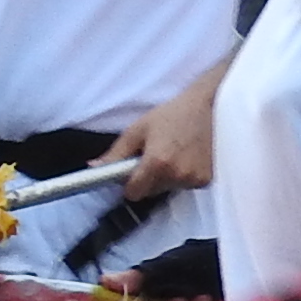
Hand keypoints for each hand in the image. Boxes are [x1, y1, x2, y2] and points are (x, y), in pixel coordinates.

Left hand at [118, 83, 221, 197]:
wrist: (204, 107)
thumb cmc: (169, 115)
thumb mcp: (136, 130)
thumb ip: (115, 153)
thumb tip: (94, 168)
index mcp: (157, 162)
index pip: (133, 193)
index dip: (128, 184)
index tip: (129, 173)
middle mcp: (177, 174)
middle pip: (149, 192)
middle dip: (146, 179)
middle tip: (152, 156)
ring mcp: (194, 179)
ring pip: (166, 189)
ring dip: (164, 178)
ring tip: (170, 154)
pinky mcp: (206, 180)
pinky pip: (183, 186)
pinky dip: (180, 177)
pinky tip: (184, 157)